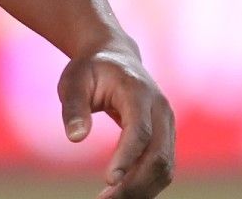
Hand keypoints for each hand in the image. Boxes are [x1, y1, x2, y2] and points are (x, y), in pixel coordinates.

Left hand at [58, 45, 174, 198]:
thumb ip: (73, 107)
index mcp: (138, 92)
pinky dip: (146, 185)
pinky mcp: (166, 137)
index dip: (127, 157)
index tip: (109, 180)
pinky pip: (162, 167)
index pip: (140, 131)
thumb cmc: (91, 69)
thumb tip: (75, 137)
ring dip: (141, 190)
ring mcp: (167, 125)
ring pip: (165, 167)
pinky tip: (122, 193)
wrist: (115, 57)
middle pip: (158, 156)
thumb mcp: (73, 80)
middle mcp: (161, 110)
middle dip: (134, 184)